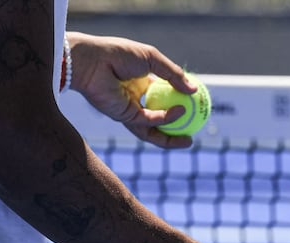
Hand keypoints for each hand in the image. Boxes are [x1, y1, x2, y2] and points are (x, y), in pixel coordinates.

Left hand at [66, 32, 196, 148]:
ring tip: (189, 140)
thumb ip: (173, 74)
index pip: (163, 96)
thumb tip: (194, 90)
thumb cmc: (118, 54)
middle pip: (160, 118)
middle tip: (195, 129)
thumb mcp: (152, 59)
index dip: (179, 101)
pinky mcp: (125, 117)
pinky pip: (149, 122)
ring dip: (172, 137)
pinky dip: (166, 119)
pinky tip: (181, 112)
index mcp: (140, 82)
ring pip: (154, 129)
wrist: (92, 61)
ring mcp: (130, 109)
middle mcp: (136, 98)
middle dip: (178, 128)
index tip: (197, 105)